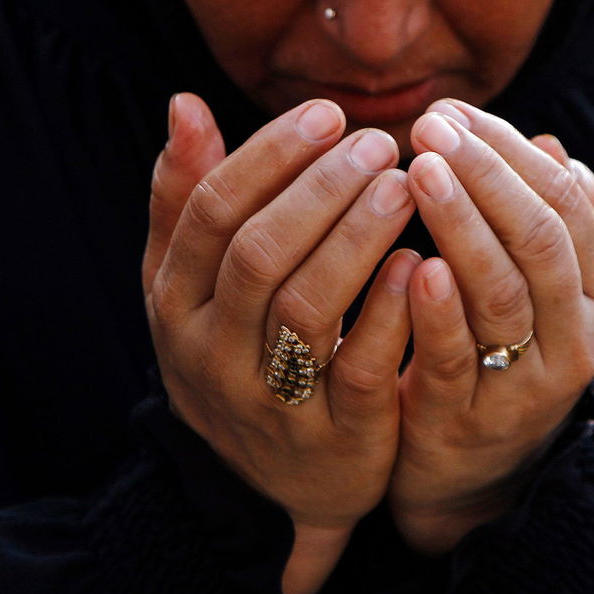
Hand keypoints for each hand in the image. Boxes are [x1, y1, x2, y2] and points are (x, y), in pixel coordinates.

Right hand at [143, 94, 417, 593]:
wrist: (265, 489)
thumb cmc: (235, 356)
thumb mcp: (193, 289)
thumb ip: (187, 201)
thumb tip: (184, 103)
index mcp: (174, 304)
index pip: (211, 213)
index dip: (268, 156)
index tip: (326, 113)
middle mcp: (210, 354)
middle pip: (259, 254)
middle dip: (320, 189)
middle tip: (378, 142)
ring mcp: (269, 401)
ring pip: (308, 307)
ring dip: (357, 238)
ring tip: (405, 185)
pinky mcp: (333, 438)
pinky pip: (359, 370)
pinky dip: (389, 313)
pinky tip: (418, 262)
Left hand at [389, 100, 593, 553]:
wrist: (473, 472)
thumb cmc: (503, 355)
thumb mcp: (541, 295)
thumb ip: (551, 226)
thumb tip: (552, 146)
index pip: (565, 204)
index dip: (509, 152)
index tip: (454, 111)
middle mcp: (576, 338)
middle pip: (542, 242)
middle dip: (487, 176)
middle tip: (431, 127)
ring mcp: (524, 385)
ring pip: (503, 295)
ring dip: (462, 226)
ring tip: (419, 171)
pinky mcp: (468, 422)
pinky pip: (456, 359)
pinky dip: (437, 309)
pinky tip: (413, 262)